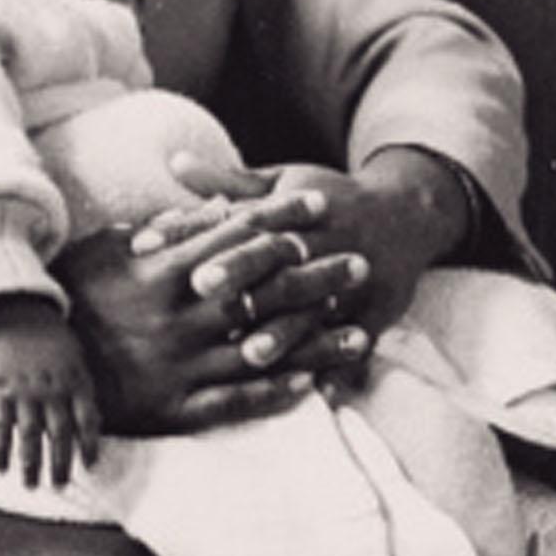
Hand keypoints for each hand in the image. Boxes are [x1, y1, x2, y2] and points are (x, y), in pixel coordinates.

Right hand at [0, 298, 102, 488]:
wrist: (12, 311)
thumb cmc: (48, 337)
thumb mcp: (75, 357)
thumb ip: (83, 390)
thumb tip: (95, 425)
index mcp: (74, 381)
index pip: (87, 421)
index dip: (89, 446)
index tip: (90, 467)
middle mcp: (51, 390)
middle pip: (58, 436)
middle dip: (60, 465)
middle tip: (59, 486)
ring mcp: (24, 392)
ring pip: (29, 438)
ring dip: (31, 466)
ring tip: (31, 486)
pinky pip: (0, 428)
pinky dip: (1, 451)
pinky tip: (1, 469)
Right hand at [54, 217, 360, 437]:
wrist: (32, 369)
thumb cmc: (68, 298)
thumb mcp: (105, 249)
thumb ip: (161, 229)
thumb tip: (213, 208)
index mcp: (161, 274)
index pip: (236, 237)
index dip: (281, 218)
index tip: (318, 205)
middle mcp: (179, 320)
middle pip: (264, 292)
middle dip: (317, 277)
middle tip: (360, 263)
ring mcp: (181, 367)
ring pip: (264, 350)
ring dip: (316, 341)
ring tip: (360, 332)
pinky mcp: (177, 409)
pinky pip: (237, 401)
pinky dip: (277, 392)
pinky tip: (315, 382)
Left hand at [136, 148, 467, 361]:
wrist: (408, 214)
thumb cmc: (331, 199)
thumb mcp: (283, 183)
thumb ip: (228, 182)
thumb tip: (174, 162)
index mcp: (289, 213)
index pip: (231, 221)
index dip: (189, 230)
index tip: (147, 242)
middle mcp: (318, 244)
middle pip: (272, 261)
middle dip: (239, 274)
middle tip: (200, 288)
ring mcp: (348, 281)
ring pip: (313, 309)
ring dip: (285, 332)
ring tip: (252, 354)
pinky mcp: (375, 311)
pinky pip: (358, 341)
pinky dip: (342, 366)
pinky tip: (322, 393)